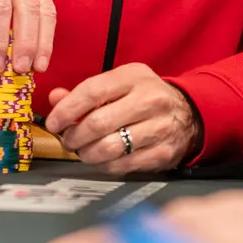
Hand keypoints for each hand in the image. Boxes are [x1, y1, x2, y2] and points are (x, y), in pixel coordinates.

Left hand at [43, 63, 199, 174]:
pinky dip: (103, 165)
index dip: (67, 109)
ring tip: (82, 150)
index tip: (53, 121)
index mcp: (134, 77)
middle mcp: (149, 100)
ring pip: (108, 148)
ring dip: (86, 154)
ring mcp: (158, 128)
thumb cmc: (146, 97)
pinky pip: (121, 166)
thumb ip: (87, 91)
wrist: (188, 115)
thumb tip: (55, 98)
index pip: (93, 91)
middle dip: (73, 136)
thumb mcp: (120, 83)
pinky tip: (101, 159)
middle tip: (67, 139)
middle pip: (98, 123)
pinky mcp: (161, 153)